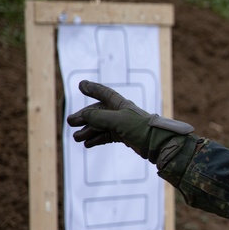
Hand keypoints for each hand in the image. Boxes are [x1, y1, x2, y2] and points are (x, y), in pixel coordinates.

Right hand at [67, 80, 192, 163]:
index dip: (93, 89)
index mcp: (121, 105)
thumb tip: (83, 116)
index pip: (104, 93)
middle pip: (98, 112)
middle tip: (70, 121)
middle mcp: (120, 113)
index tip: (81, 85)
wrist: (157, 144)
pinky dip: (96, 139)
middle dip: (84, 116)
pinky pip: (106, 136)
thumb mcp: (118, 121)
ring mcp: (122, 125)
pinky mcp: (124, 137)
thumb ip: (99, 117)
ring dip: (88, 131)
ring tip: (76, 137)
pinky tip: (87, 144)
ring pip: (100, 126)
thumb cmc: (141, 128)